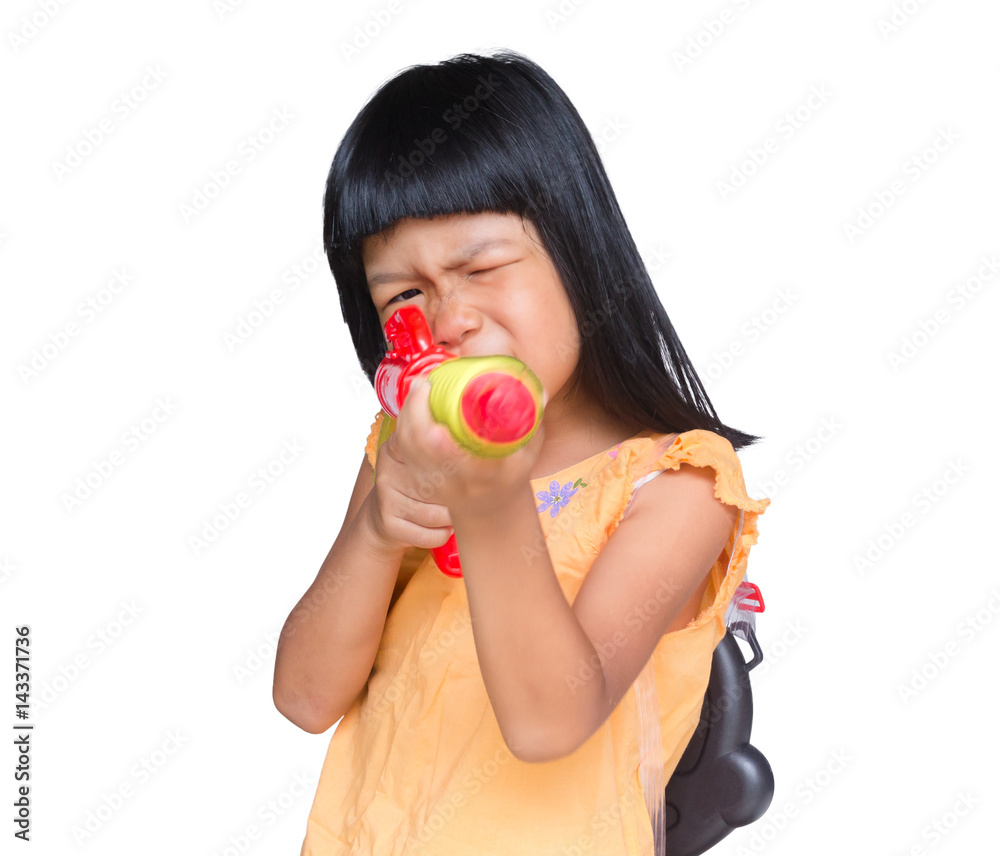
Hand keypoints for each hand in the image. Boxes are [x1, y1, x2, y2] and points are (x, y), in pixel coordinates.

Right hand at [362, 401, 455, 553]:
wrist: (382, 520)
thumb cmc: (412, 485)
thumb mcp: (419, 456)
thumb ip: (437, 435)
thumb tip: (464, 408)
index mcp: (398, 447)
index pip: (423, 438)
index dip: (451, 451)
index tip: (468, 458)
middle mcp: (390, 470)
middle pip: (438, 480)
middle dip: (460, 490)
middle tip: (471, 492)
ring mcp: (387, 498)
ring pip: (439, 512)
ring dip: (453, 516)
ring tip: (455, 511)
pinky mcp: (390, 524)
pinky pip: (432, 534)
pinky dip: (443, 533)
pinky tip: (443, 527)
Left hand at [390, 376, 545, 513]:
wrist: (490, 514)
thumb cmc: (511, 479)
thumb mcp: (528, 457)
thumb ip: (532, 426)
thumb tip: (538, 392)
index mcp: (480, 476)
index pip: (450, 457)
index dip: (436, 435)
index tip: (435, 406)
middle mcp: (452, 481)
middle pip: (420, 446)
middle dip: (414, 412)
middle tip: (423, 384)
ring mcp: (434, 481)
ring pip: (407, 447)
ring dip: (407, 415)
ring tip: (418, 388)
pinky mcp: (420, 477)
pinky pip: (403, 449)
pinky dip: (404, 424)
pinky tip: (412, 405)